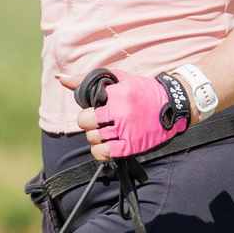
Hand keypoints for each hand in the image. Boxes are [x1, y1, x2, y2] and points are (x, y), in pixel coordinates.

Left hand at [58, 69, 186, 159]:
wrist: (174, 104)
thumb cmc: (143, 90)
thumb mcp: (118, 79)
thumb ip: (87, 79)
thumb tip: (60, 79)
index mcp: (117, 95)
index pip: (86, 106)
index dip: (88, 109)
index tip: (96, 108)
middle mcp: (121, 113)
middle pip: (86, 122)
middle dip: (88, 122)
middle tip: (98, 121)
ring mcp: (126, 131)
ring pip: (94, 138)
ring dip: (95, 136)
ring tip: (105, 132)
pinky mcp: (132, 146)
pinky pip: (104, 153)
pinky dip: (99, 151)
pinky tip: (104, 146)